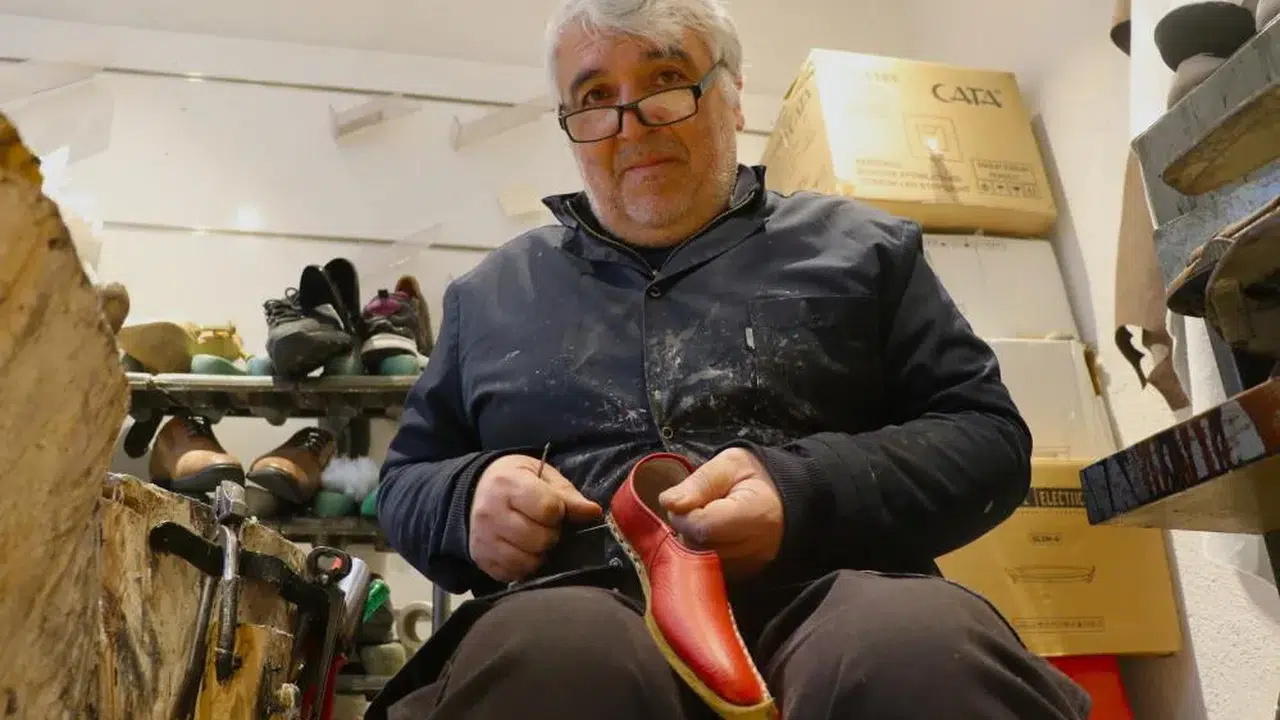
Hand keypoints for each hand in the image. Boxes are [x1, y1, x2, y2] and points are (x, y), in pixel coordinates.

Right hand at [468, 454, 602, 582]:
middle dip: (551, 535)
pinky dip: (524, 566)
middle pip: (539, 539)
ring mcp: (483, 539)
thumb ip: (567, 495)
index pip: (547, 509)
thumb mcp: (542, 476)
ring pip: (527, 561)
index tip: (555, 509)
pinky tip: (523, 551)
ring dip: (539, 554)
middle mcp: (490, 512)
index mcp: (507, 484)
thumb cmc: (516, 480)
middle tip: (547, 527)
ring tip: (535, 540)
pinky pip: (513, 574)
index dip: (559, 512)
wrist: (475, 491)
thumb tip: (593, 512)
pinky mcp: (481, 559)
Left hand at [658, 448, 784, 580]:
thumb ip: (698, 484)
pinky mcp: (743, 577)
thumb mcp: (728, 465)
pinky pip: (708, 571)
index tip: (687, 500)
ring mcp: (751, 567)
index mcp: (757, 515)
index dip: (684, 514)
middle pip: (699, 549)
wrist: (782, 496)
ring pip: (700, 564)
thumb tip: (669, 503)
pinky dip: (701, 554)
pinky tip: (712, 536)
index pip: (703, 528)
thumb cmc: (755, 476)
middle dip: (686, 529)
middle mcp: (757, 548)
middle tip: (698, 508)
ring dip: (692, 542)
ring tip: (707, 520)